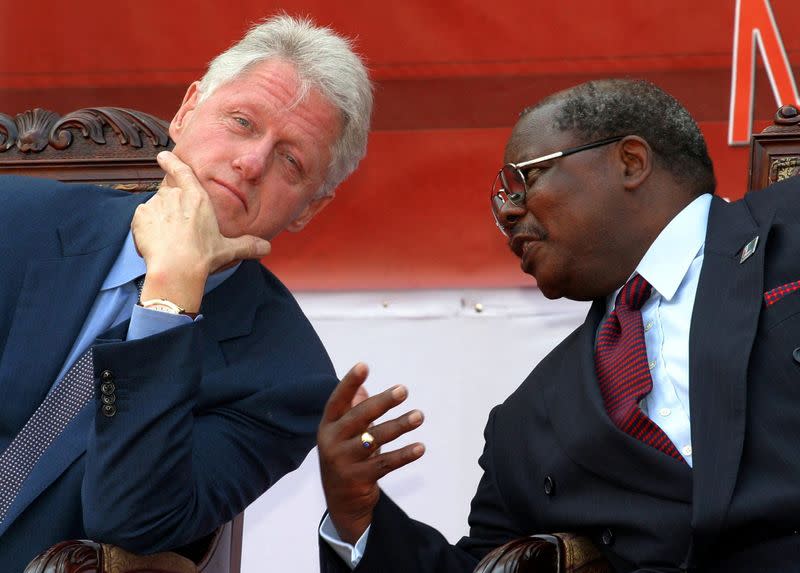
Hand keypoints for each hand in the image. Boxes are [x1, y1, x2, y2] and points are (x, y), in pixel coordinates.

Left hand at [132, 151, 270, 310]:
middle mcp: (176, 196)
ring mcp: (156, 204)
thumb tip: (266, 248)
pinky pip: (141, 218)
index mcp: (197, 198)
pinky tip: (154, 241)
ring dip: (159, 217)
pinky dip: (145, 227)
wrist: (176, 268)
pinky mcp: (140, 217)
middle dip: (170, 205)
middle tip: (176, 224)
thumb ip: (247, 245)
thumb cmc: (203, 256)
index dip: (171, 161)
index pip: (182, 171)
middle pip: (168, 192)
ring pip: (155, 206)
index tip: (163, 156)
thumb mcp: (228, 249)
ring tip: (167, 238)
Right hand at [318, 363, 424, 544]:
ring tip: (419, 416)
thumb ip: (353, 411)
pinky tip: (420, 447)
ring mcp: (343, 462)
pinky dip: (404, 455)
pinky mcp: (358, 479)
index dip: (349, 383)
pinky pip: (385, 464)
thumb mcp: (344, 434)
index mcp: (328, 426)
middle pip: (359, 417)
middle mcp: (332, 442)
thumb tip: (364, 387)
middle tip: (403, 390)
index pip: (338, 400)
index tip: (364, 366)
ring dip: (399, 426)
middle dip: (382, 402)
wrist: (341, 503)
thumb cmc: (346, 458)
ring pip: (375, 439)